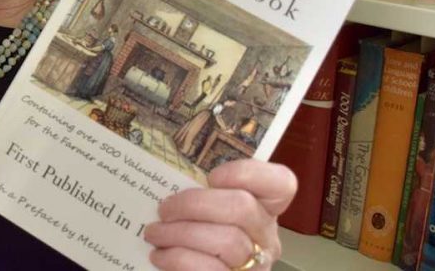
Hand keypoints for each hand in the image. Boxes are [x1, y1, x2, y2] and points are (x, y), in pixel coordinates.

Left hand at [143, 159, 295, 269]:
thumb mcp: (206, 210)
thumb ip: (201, 192)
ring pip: (226, 240)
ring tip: (154, 232)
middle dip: (195, 204)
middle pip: (242, 208)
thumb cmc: (195, 235)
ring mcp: (255, 265)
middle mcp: (266, 237)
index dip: (247, 173)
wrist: (192, 269)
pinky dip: (178, 259)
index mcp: (263, 208)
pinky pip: (209, 268)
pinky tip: (160, 256)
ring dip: (179, 233)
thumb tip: (169, 178)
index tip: (212, 176)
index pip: (280, 183)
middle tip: (164, 208)